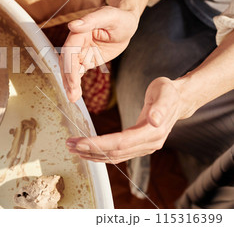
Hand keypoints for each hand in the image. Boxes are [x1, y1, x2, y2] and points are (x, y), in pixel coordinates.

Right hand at [60, 6, 138, 101]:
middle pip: (67, 63)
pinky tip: (75, 95)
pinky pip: (78, 73)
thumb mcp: (109, 16)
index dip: (69, 67)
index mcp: (79, 32)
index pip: (69, 51)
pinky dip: (75, 84)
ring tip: (73, 98)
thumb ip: (91, 20)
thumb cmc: (119, 17)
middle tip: (72, 95)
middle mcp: (76, 43)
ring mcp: (81, 52)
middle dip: (68, 79)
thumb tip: (72, 25)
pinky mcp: (86, 60)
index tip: (73, 81)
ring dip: (70, 84)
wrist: (126, 23)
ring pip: (70, 70)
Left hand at [65, 77, 192, 163]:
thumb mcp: (166, 93)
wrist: (179, 99)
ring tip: (74, 149)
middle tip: (70, 145)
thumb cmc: (169, 92)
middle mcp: (149, 144)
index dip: (99, 144)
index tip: (81, 142)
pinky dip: (102, 154)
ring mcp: (144, 147)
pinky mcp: (139, 146)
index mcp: (153, 132)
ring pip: (115, 156)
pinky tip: (89, 151)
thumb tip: (155, 120)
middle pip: (115, 152)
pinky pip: (118, 154)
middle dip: (90, 150)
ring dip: (93, 154)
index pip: (121, 143)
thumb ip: (161, 107)